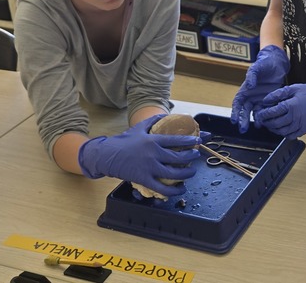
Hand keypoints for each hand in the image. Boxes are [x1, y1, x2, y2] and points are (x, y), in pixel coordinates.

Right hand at [78, 114, 202, 196]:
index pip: (176, 140)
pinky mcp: (144, 179)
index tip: (198, 141)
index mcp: (152, 140)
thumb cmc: (124, 141)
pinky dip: (174, 190)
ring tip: (192, 172)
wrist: (107, 155)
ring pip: (174, 173)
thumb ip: (153, 120)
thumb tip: (167, 115)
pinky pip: (163, 188)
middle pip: (178, 157)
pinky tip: (181, 188)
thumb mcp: (139, 127)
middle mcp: (153, 154)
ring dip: (187, 173)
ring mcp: (149, 168)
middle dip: (191, 156)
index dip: (190, 141)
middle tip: (196, 155)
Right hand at [231, 45, 289, 132]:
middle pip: (245, 111)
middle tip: (243, 129)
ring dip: (255, 120)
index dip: (235, 112)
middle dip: (243, 120)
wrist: (276, 63)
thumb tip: (249, 86)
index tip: (234, 120)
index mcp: (245, 90)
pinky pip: (265, 110)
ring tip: (257, 126)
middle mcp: (251, 97)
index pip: (237, 103)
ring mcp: (259, 99)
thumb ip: (252, 76)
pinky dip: (265, 116)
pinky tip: (266, 121)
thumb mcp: (256, 68)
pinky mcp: (269, 101)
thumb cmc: (264, 64)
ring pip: (255, 113)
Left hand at [255, 80, 305, 138]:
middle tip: (262, 119)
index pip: (272, 112)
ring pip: (281, 131)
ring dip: (273, 129)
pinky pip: (290, 135)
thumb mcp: (293, 88)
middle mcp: (295, 118)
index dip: (263, 114)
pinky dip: (283, 133)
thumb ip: (277, 94)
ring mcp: (300, 125)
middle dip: (266, 122)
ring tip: (270, 123)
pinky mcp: (304, 130)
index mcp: (291, 106)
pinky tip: (280, 128)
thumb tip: (265, 100)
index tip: (259, 113)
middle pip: (275, 124)